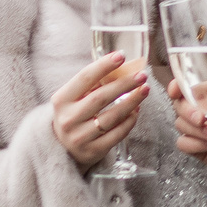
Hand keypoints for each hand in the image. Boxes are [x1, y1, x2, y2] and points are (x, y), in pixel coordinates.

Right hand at [50, 53, 148, 169]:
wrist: (63, 148)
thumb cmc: (74, 115)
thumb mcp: (74, 98)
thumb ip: (93, 84)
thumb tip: (122, 67)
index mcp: (61, 100)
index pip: (84, 78)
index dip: (103, 65)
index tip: (121, 56)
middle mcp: (68, 119)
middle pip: (101, 97)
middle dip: (124, 84)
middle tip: (141, 75)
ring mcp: (80, 137)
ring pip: (112, 117)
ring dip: (132, 102)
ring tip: (144, 90)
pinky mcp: (93, 151)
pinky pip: (117, 134)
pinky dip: (129, 121)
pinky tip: (136, 111)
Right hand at [172, 64, 206, 167]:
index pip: (185, 87)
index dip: (176, 87)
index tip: (175, 90)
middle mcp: (200, 110)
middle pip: (179, 106)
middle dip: (188, 113)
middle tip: (202, 119)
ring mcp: (197, 129)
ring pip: (180, 125)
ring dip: (196, 131)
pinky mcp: (196, 146)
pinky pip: (183, 143)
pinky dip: (194, 145)